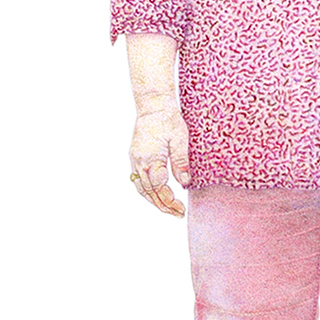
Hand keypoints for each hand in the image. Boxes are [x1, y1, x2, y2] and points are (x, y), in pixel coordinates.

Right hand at [129, 97, 190, 216]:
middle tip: (178, 213)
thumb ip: (181, 162)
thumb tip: (184, 183)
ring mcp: (135, 160)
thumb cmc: (168, 120)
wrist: (153, 106)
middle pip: (149, 192)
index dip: (169, 199)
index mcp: (150, 158)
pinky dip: (149, 192)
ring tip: (170, 209)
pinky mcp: (135, 158)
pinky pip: (139, 181)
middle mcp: (139, 161)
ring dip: (155, 201)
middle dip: (163, 205)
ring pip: (142, 188)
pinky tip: (159, 195)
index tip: (180, 207)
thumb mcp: (180, 139)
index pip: (158, 187)